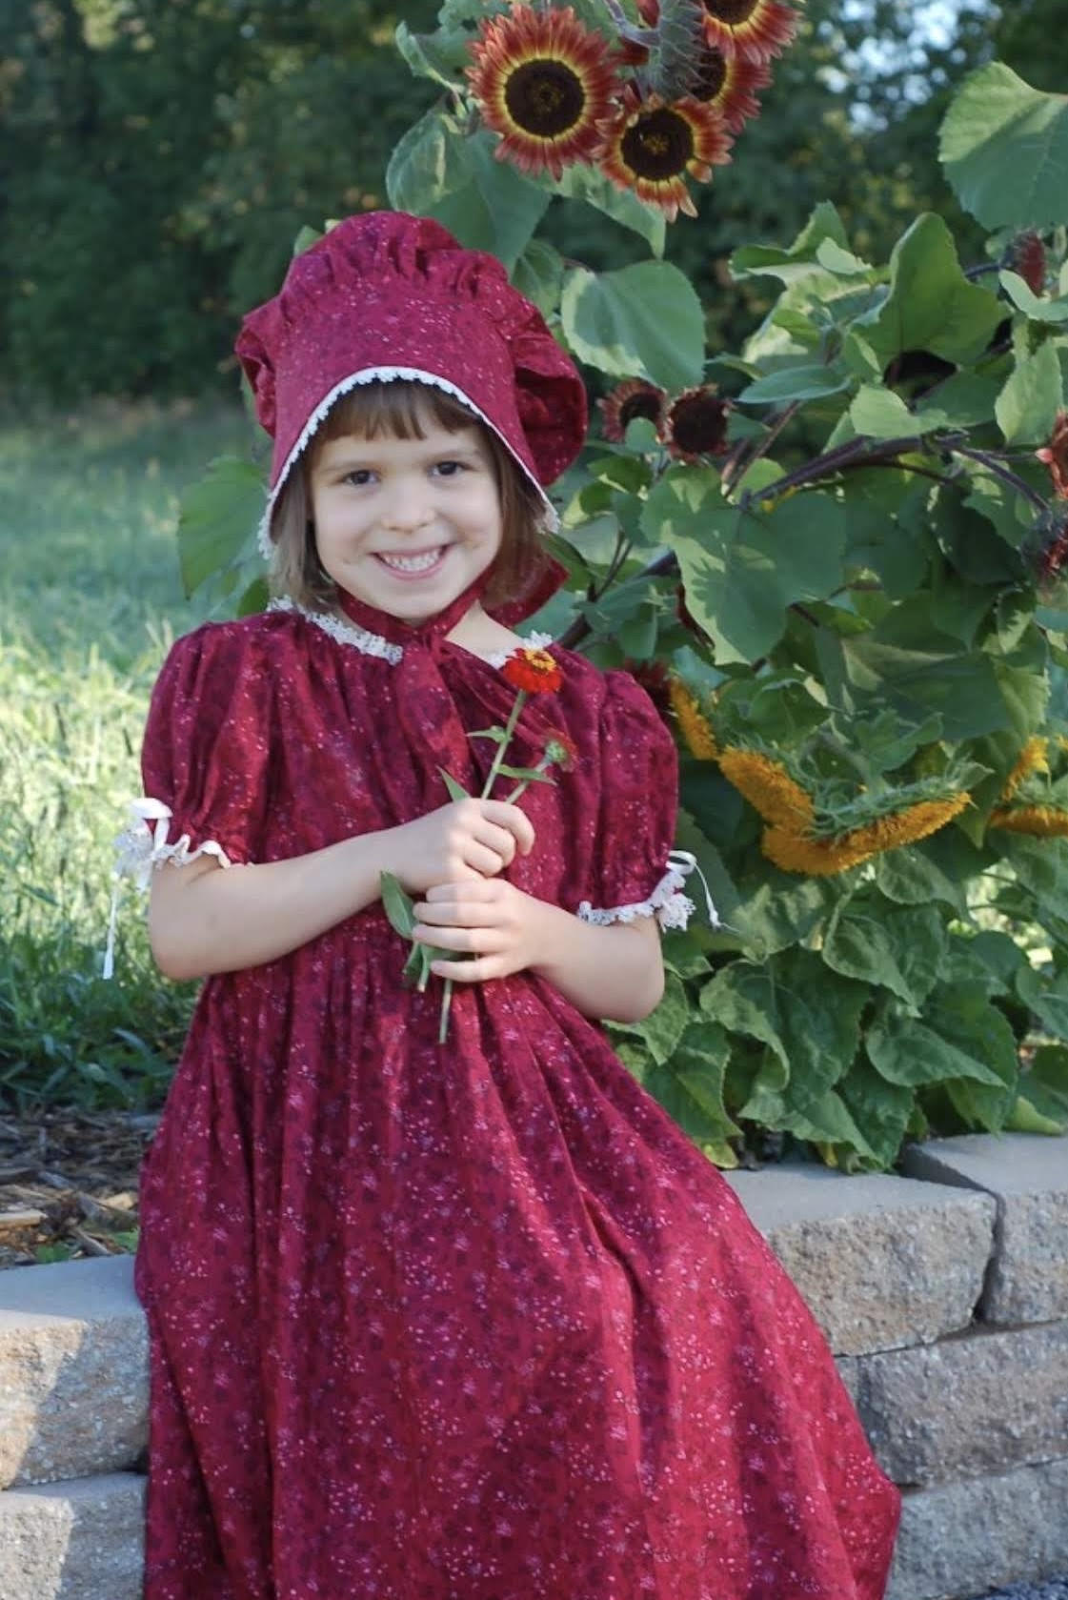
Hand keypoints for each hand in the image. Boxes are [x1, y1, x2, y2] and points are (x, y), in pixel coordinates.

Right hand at [387, 800, 534, 896]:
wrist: (388, 855)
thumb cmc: (427, 840)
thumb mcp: (454, 818)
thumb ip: (483, 822)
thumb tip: (519, 837)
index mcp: (468, 805)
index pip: (513, 815)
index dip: (525, 833)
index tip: (525, 848)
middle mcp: (462, 821)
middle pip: (507, 845)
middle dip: (503, 859)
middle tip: (486, 864)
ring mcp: (454, 844)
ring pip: (495, 865)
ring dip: (487, 874)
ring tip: (466, 870)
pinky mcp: (448, 869)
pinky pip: (478, 882)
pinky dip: (472, 886)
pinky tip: (456, 881)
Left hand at [411, 878, 554, 982]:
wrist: (546, 934)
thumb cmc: (511, 908)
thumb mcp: (498, 890)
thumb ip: (471, 891)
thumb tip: (428, 896)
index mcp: (502, 893)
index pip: (464, 891)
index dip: (439, 894)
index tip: (425, 897)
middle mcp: (506, 917)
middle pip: (462, 915)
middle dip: (433, 914)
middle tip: (416, 914)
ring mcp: (506, 943)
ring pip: (467, 941)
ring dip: (437, 938)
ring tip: (418, 933)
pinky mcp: (504, 967)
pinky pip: (476, 971)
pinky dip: (453, 970)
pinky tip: (434, 965)